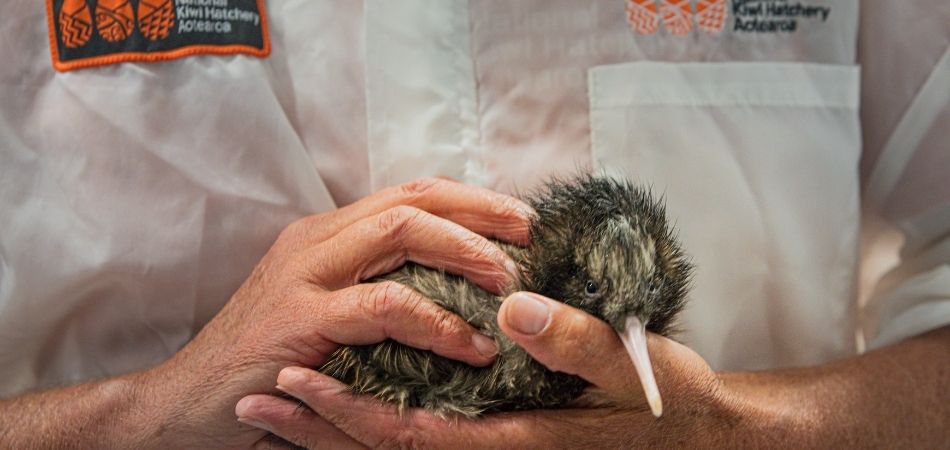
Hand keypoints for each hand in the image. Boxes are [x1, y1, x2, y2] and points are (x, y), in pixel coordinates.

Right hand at [132, 178, 533, 447]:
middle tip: (531, 237)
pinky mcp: (299, 319)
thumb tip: (451, 286)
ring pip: (401, 233)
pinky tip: (468, 345)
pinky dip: (435, 321)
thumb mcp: (325, 310)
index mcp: (328, 234)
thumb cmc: (268, 360)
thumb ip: (374, 287)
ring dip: (465, 253)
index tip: (521, 220)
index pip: (411, 194)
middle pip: (414, 200)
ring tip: (508, 284)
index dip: (471, 200)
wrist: (186, 401)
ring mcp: (305, 275)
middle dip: (481, 212)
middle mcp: (317, 241)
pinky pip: (384, 306)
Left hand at [236, 292, 746, 448]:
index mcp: (514, 441)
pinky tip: (349, 397)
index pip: (411, 432)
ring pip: (397, 449)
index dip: (348, 412)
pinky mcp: (499, 433)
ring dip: (334, 433)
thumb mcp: (636, 369)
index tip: (294, 380)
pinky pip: (424, 434)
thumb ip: (577, 345)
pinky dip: (375, 423)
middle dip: (319, 430)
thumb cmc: (670, 403)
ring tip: (277, 407)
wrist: (698, 436)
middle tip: (257, 399)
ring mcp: (493, 446)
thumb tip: (513, 311)